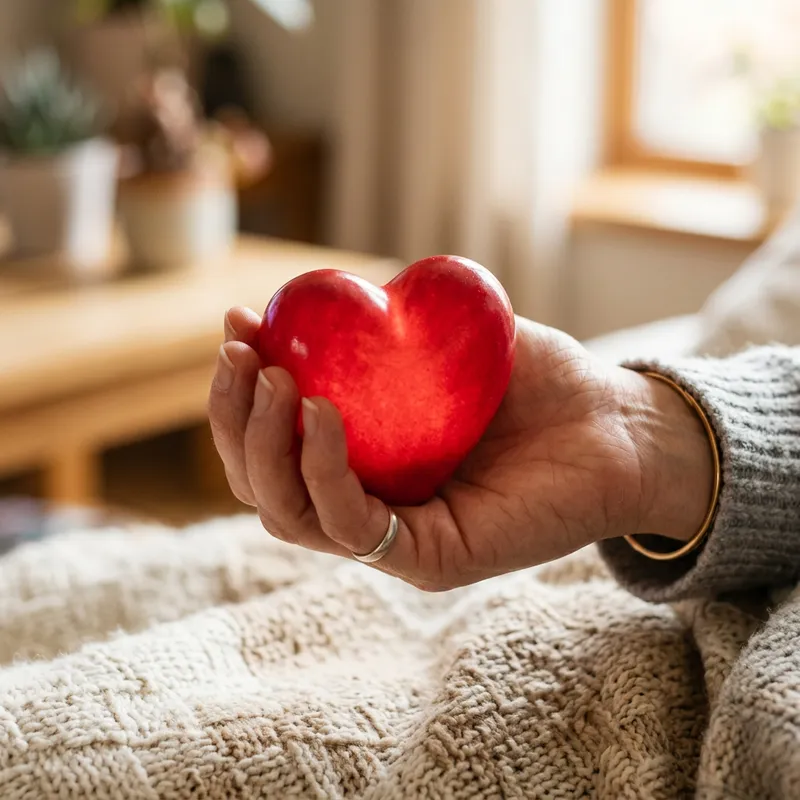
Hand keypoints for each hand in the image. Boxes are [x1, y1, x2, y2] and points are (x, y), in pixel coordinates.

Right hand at [208, 308, 713, 589]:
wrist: (616, 422)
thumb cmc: (536, 379)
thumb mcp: (442, 339)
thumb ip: (376, 329)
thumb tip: (305, 301)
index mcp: (362, 461)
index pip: (273, 445)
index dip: (238, 391)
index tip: (236, 326)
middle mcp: (368, 504)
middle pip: (264, 485)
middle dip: (233, 420)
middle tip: (239, 355)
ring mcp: (395, 538)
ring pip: (292, 515)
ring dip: (265, 447)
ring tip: (273, 380)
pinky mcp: (430, 560)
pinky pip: (353, 528)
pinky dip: (325, 471)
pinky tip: (323, 413)